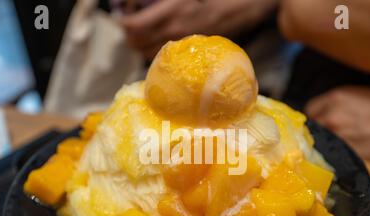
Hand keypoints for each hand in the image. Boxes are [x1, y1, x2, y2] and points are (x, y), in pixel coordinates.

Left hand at [120, 0, 276, 58]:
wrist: (245, 4)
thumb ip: (162, 1)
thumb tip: (131, 0)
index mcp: (171, 11)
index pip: (134, 26)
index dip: (124, 21)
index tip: (123, 15)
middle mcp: (175, 30)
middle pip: (137, 43)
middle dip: (130, 34)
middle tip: (130, 24)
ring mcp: (184, 42)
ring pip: (148, 53)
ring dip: (141, 44)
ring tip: (142, 33)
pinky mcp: (191, 48)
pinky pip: (165, 56)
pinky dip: (156, 50)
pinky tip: (159, 40)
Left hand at [305, 86, 369, 167]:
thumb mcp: (362, 95)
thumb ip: (338, 102)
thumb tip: (323, 111)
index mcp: (337, 97)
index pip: (310, 109)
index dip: (316, 115)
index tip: (320, 119)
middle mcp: (333, 116)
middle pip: (312, 127)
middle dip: (319, 129)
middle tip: (331, 132)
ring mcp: (339, 137)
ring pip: (319, 142)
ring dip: (326, 142)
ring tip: (342, 141)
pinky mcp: (347, 154)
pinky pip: (331, 154)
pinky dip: (335, 153)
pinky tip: (348, 150)